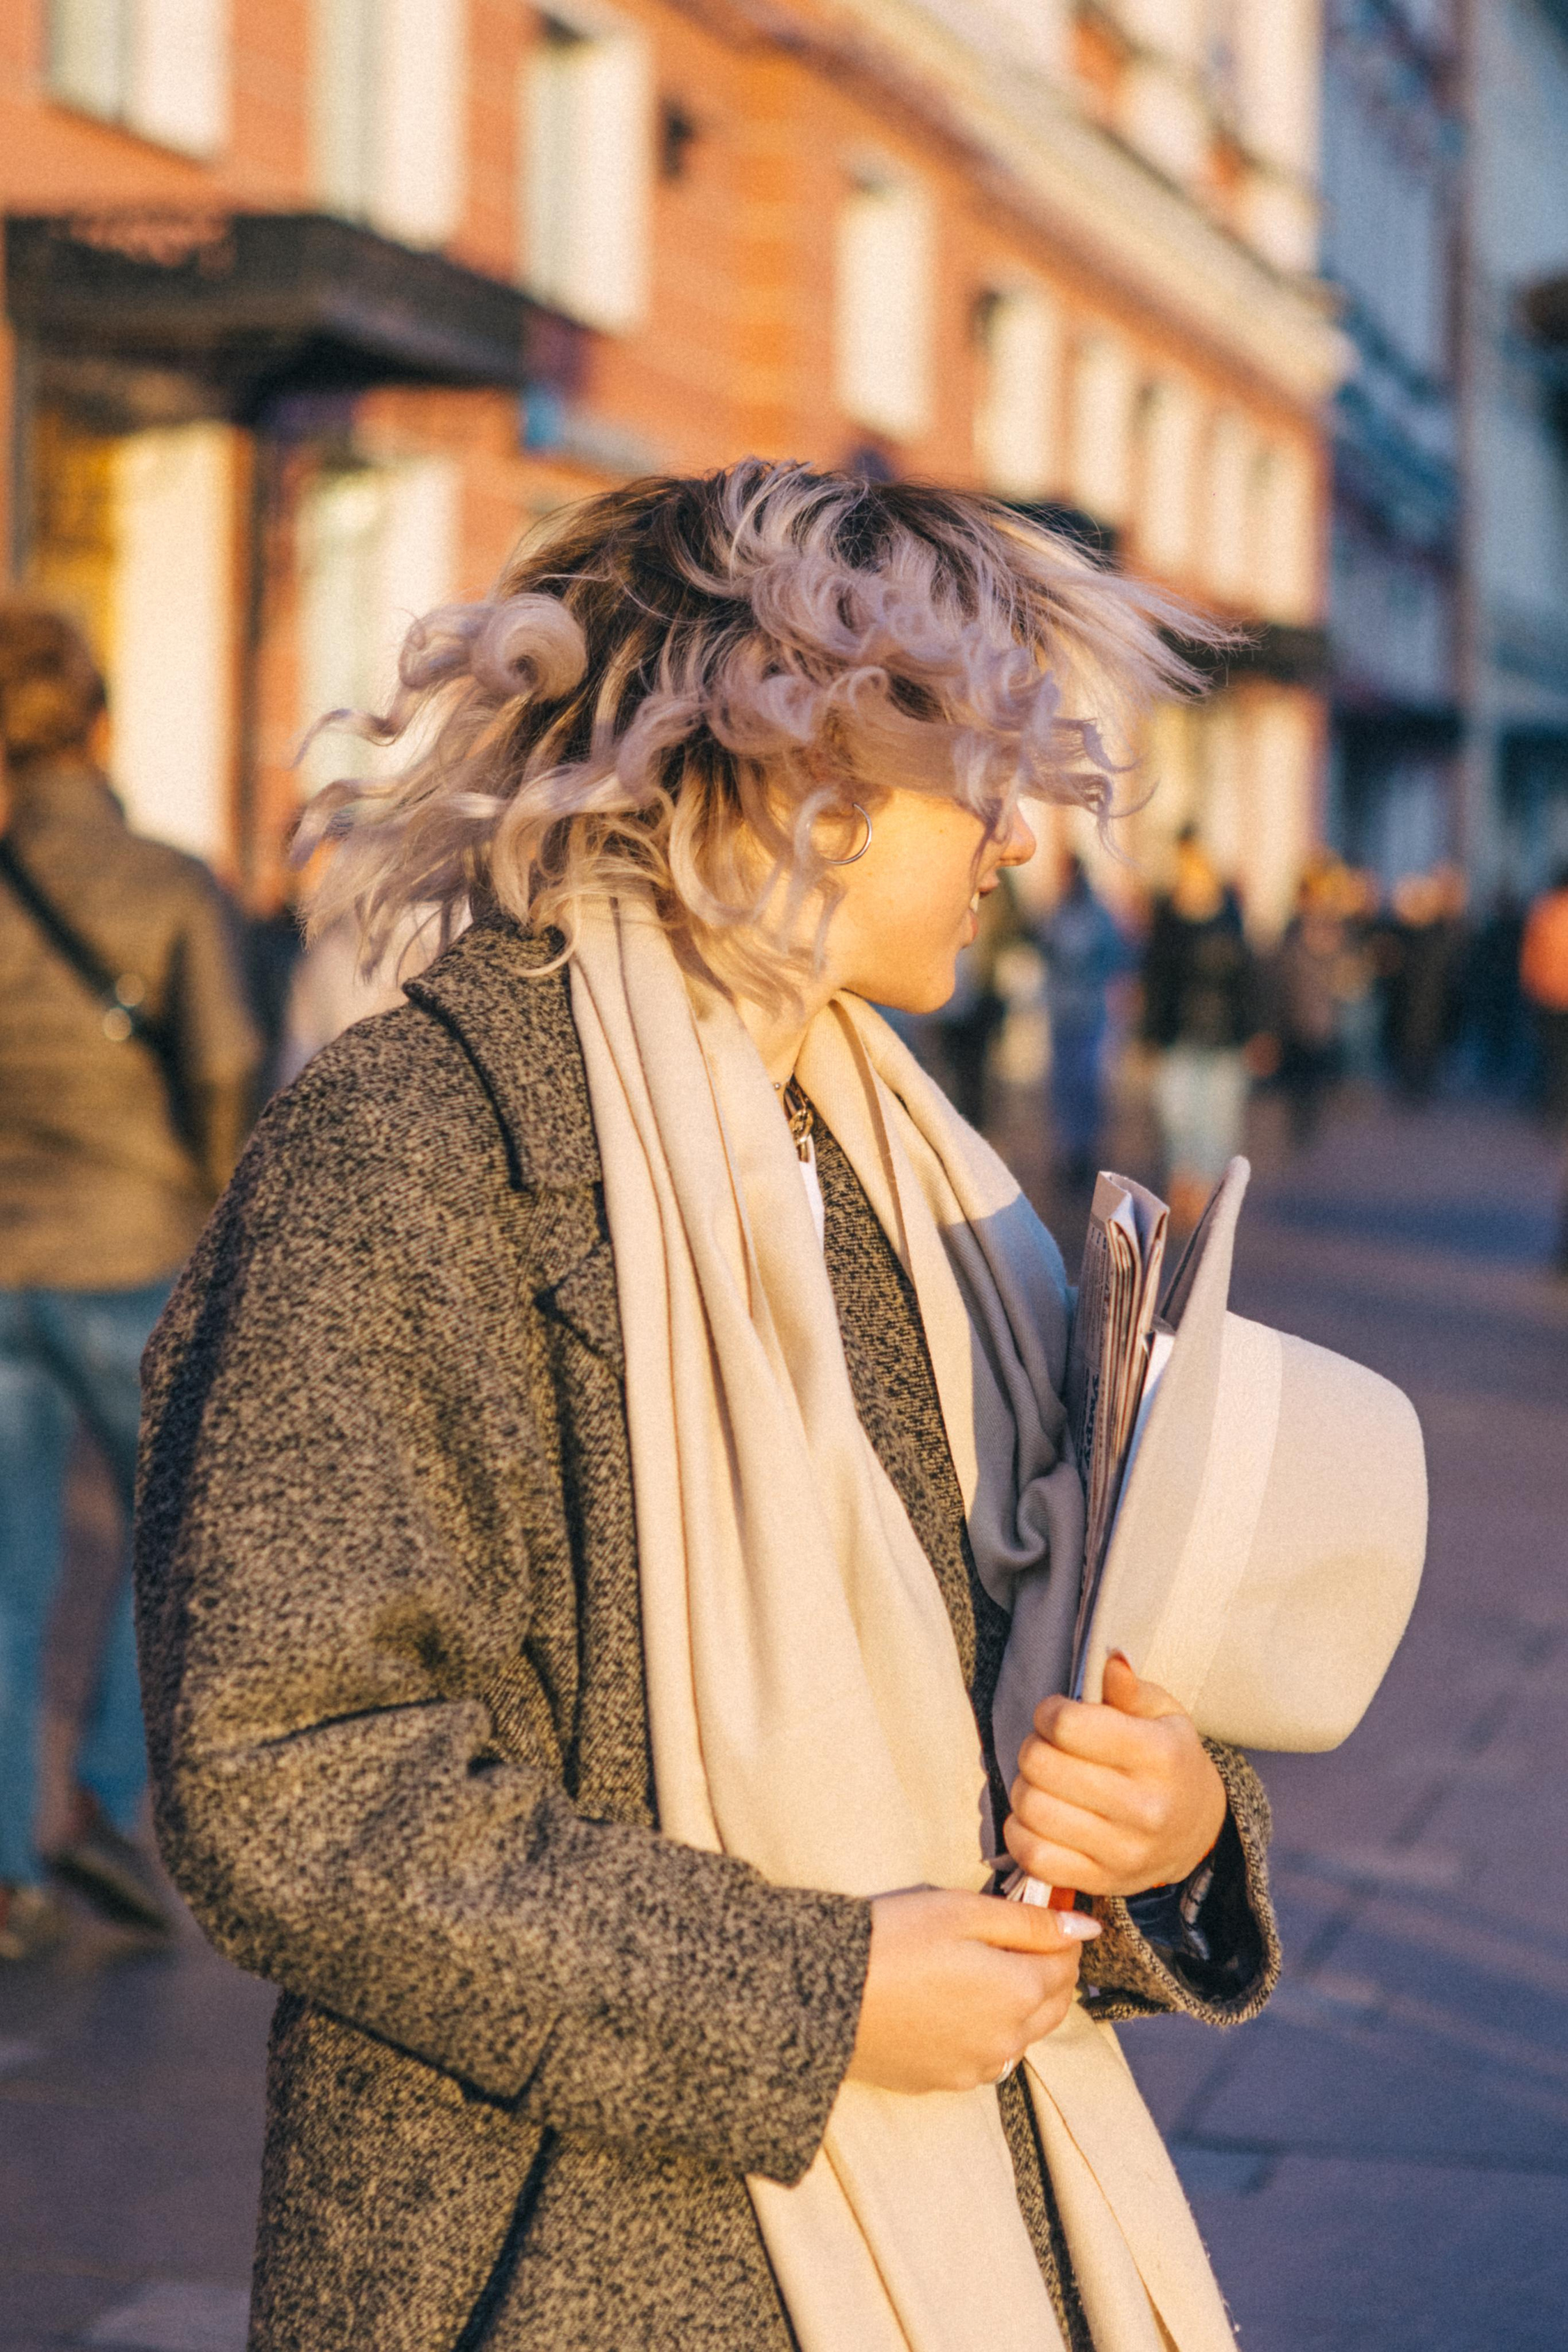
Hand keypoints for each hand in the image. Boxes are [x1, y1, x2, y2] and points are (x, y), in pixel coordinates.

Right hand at [845, 1886, 1098, 2094]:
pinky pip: (985, 2055)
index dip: (1060, 1935)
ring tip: (983, 1967)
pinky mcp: (943, 2081)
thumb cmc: (895, 1939)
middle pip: (1052, 2004)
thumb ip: (1030, 1923)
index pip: (1067, 1965)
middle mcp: (1007, 2041)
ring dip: (1019, 2003)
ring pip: (1021, 2034)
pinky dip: (986, 2029)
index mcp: (1020, 1994)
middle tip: (1019, 1937)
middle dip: (1047, 1970)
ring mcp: (975, 2067)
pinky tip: (955, 2003)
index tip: (1041, 1914)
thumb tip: (1086, 1929)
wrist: (824, 1995)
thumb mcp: (964, 1912)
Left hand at [1003, 1652, 1227, 1898]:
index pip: (1069, 1726)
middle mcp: (1145, 1808)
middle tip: (1048, 1747)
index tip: (1056, 1714)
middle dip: (1034, 1747)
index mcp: (1159, 1756)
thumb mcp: (1163, 1714)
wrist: (1196, 1831)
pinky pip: (1033, 1856)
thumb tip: (1110, 1661)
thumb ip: (1130, 1688)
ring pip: (1032, 1809)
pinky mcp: (1101, 1882)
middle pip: (1042, 1765)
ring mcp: (1123, 1852)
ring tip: (1044, 1781)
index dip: (1049, 1712)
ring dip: (1025, 1787)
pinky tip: (1038, 1816)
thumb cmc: (1170, 1760)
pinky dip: (1021, 1832)